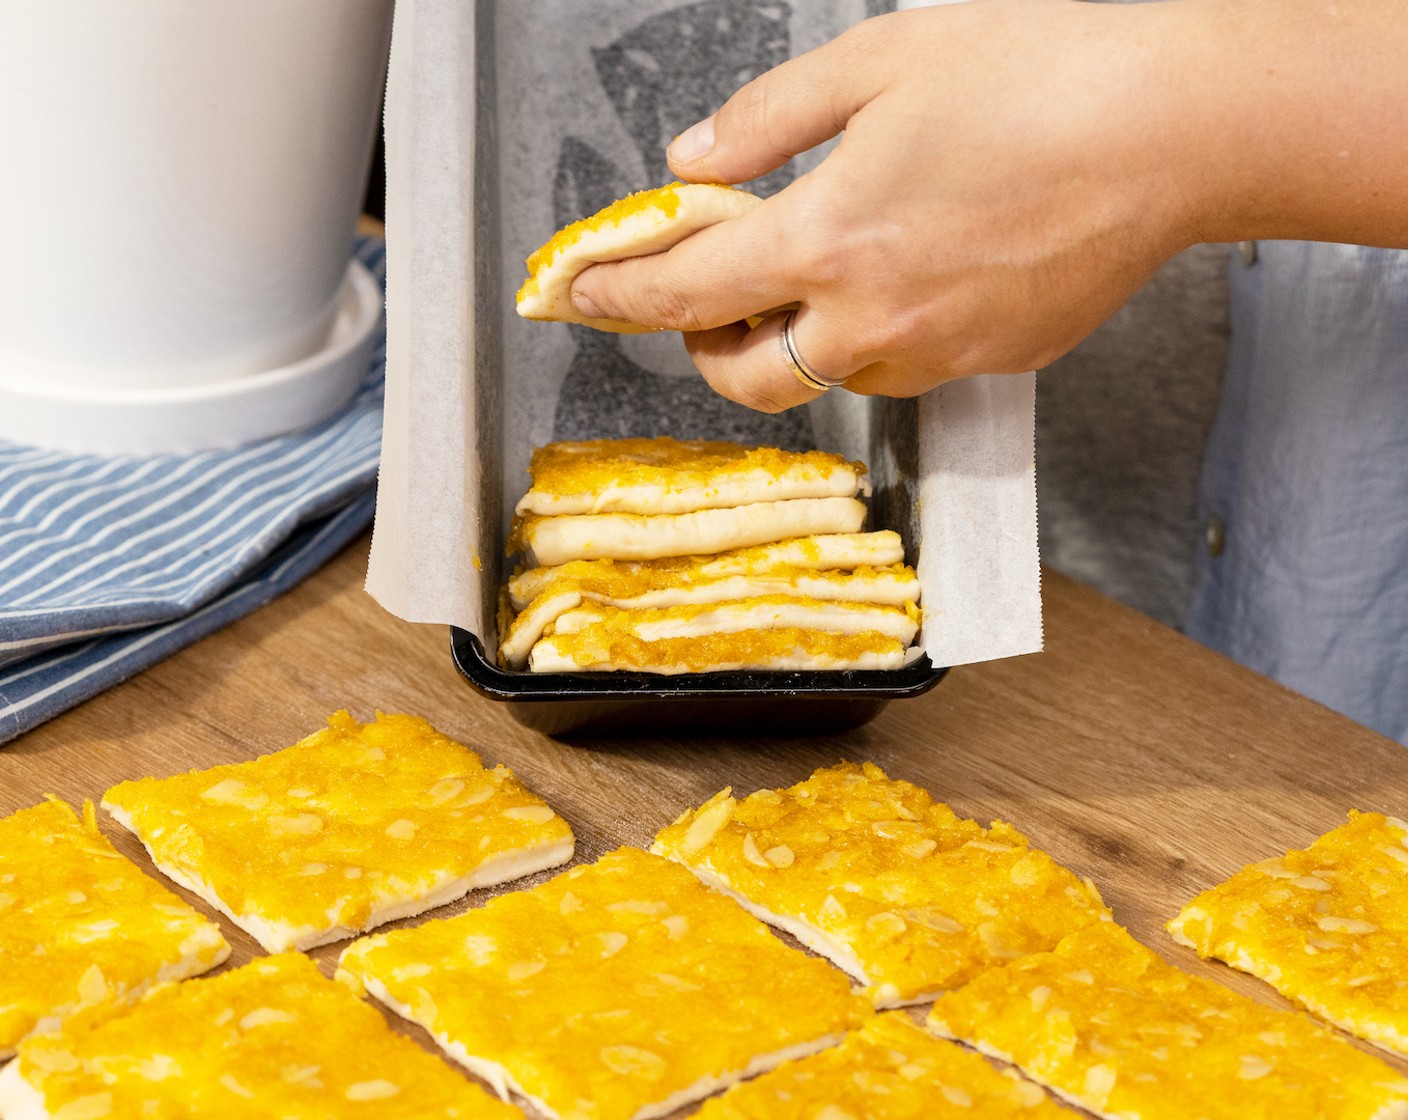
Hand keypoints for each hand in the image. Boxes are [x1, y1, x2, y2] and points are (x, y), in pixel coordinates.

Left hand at [569, 0, 1407, 411]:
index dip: (614, 293)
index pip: (682, 291)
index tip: (578, 293)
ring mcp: (934, 354)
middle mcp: (871, 321)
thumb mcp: (877, 64)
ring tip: (809, 276)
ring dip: (788, 342)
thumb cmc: (1036, 77)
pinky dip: (870, 337)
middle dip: (699, 344)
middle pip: (741, 376)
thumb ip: (764, 121)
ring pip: (821, 380)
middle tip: (701, 293)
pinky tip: (901, 275)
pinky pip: (901, 369)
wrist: (1173, 130)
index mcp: (828, 240)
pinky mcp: (988, 363)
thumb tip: (691, 161)